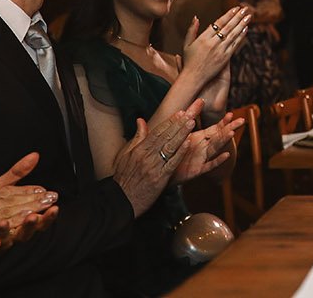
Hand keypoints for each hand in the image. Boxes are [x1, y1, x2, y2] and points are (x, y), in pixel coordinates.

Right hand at [0, 154, 57, 277]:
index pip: (0, 190)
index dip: (22, 188)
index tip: (41, 187)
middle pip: (6, 200)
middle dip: (31, 197)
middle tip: (52, 195)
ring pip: (3, 213)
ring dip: (26, 209)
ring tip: (45, 206)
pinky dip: (8, 226)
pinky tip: (22, 224)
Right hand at [111, 101, 200, 216]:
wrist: (121, 200)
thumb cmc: (123, 178)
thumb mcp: (125, 155)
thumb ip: (137, 138)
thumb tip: (140, 121)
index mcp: (138, 150)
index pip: (157, 132)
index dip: (169, 121)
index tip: (180, 112)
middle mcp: (146, 156)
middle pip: (165, 136)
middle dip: (179, 124)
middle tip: (190, 113)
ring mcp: (153, 167)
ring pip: (170, 146)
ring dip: (182, 134)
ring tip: (192, 122)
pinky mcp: (159, 178)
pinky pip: (172, 163)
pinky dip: (180, 152)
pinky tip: (188, 143)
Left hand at [168, 113, 243, 185]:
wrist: (164, 170)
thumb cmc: (174, 150)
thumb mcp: (181, 132)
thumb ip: (189, 117)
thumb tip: (197, 101)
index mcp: (201, 138)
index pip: (216, 128)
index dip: (223, 122)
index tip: (231, 114)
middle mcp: (204, 147)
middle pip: (219, 136)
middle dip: (230, 128)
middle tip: (241, 120)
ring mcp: (202, 158)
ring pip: (215, 148)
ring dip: (224, 140)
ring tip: (232, 132)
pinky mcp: (197, 170)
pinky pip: (209, 165)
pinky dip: (218, 160)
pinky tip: (226, 155)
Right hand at [180, 8, 250, 99]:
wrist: (193, 77)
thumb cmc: (189, 60)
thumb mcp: (187, 44)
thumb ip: (192, 30)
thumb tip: (196, 17)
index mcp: (203, 38)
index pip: (219, 23)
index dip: (228, 15)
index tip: (235, 8)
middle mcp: (213, 43)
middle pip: (228, 27)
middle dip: (238, 17)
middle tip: (245, 9)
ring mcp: (220, 51)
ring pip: (233, 35)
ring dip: (242, 24)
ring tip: (248, 17)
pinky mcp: (225, 58)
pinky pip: (235, 45)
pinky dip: (240, 37)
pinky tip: (245, 30)